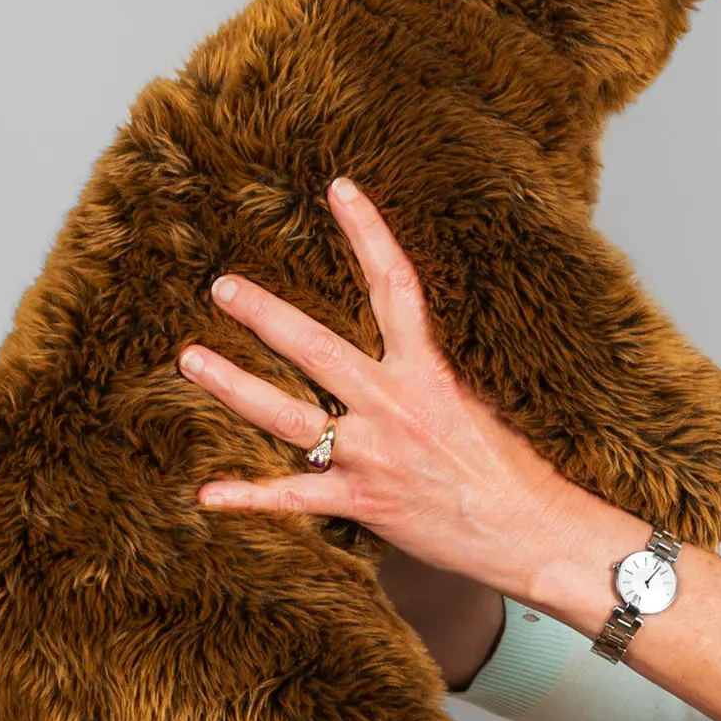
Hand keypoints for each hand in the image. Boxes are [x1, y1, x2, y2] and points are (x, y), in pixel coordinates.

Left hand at [176, 177, 586, 594]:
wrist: (529, 530)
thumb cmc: (512, 468)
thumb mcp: (476, 400)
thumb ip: (430, 373)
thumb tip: (400, 342)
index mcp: (427, 372)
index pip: (395, 286)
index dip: (367, 233)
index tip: (339, 190)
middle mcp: (393, 406)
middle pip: (316, 348)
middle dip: (264, 315)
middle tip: (222, 287)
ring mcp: (372, 456)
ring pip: (288, 416)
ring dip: (234, 386)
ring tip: (191, 359)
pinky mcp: (362, 502)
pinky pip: (293, 499)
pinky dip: (248, 497)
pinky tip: (206, 492)